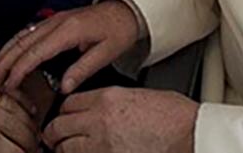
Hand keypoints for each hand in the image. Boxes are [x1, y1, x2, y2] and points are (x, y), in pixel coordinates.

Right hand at [0, 0, 140, 94]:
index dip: (18, 70)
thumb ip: (83, 70)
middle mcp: (55, 23)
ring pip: (20, 37)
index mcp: (68, 30)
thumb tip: (63, 88)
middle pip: (21, 43)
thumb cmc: (118, 31)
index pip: (35, 52)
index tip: (8, 85)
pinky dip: (13, 45)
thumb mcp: (106, 53)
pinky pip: (27, 33)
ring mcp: (52, 20)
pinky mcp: (53, 22)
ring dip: (4, 54)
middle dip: (3, 63)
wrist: (125, 10)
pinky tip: (6, 55)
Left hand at [43, 87, 197, 152]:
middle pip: (60, 125)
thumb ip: (112, 101)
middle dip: (54, 132)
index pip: (68, 103)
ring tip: (62, 149)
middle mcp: (99, 119)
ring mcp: (103, 143)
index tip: (63, 116)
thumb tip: (98, 108)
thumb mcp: (137, 95)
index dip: (62, 111)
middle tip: (52, 136)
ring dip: (63, 148)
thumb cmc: (173, 115)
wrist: (189, 133)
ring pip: (66, 146)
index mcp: (107, 97)